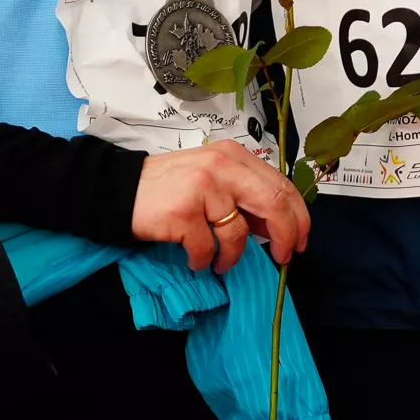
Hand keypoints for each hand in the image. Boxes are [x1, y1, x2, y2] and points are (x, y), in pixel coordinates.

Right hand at [134, 140, 310, 272]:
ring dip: (233, 257)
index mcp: (234, 156)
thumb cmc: (169, 187)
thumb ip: (244, 195)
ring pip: (238, 234)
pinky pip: (207, 248)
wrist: (120, 190)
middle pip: (273, 203)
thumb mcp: (212, 179)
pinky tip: (195, 258)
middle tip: (283, 257)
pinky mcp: (184, 212)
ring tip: (222, 263)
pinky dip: (204, 260)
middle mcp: (222, 167)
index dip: (298, 216)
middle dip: (286, 235)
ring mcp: (203, 188)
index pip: (281, 185)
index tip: (300, 240)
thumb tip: (278, 226)